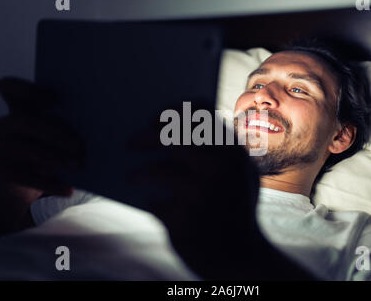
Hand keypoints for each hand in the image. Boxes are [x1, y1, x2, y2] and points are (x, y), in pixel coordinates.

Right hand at [0, 77, 85, 202]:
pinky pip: (22, 176)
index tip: (56, 100)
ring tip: (78, 166)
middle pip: (22, 121)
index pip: (8, 87)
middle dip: (53, 133)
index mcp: (21, 107)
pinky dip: (48, 183)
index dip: (28, 89)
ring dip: (53, 158)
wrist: (36, 180)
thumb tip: (100, 121)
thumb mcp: (64, 133)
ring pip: (21, 148)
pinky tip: (68, 189)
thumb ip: (72, 122)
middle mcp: (6, 124)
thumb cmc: (58, 148)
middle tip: (79, 145)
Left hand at [126, 106, 263, 276]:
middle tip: (129, 142)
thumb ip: (217, 148)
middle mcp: (218, 167)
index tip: (153, 119)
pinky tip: (158, 208)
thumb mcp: (239, 173)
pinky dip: (153, 204)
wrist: (241, 258)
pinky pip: (154, 204)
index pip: (197, 111)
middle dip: (143, 137)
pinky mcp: (183, 221)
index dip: (171, 111)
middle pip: (168, 136)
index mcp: (232, 151)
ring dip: (139, 174)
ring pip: (154, 172)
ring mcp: (200, 195)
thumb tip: (169, 126)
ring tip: (132, 177)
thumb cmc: (236, 208)